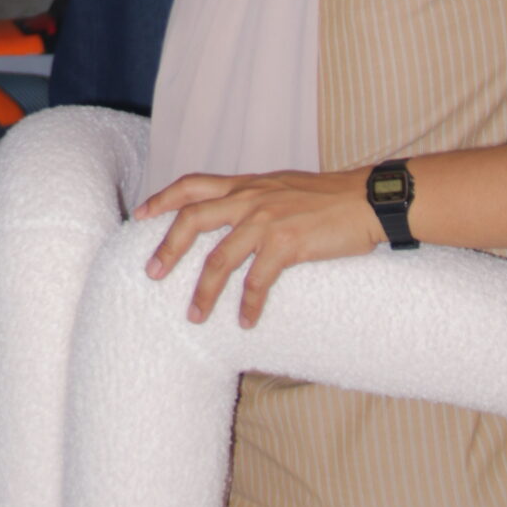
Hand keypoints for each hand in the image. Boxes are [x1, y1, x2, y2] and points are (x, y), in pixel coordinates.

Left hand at [134, 167, 381, 327]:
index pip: (192, 184)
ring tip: (194, 316)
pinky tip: (245, 322)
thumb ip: (253, 198)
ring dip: (204, 291)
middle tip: (152, 273)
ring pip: (220, 258)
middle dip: (169, 247)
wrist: (365, 199)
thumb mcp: (279, 187)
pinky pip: (258, 280)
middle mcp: (249, 198)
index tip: (140, 215)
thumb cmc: (326, 197)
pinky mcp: (288, 244)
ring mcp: (267, 220)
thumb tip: (233, 215)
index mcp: (245, 185)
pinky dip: (248, 304)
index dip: (162, 198)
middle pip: (193, 218)